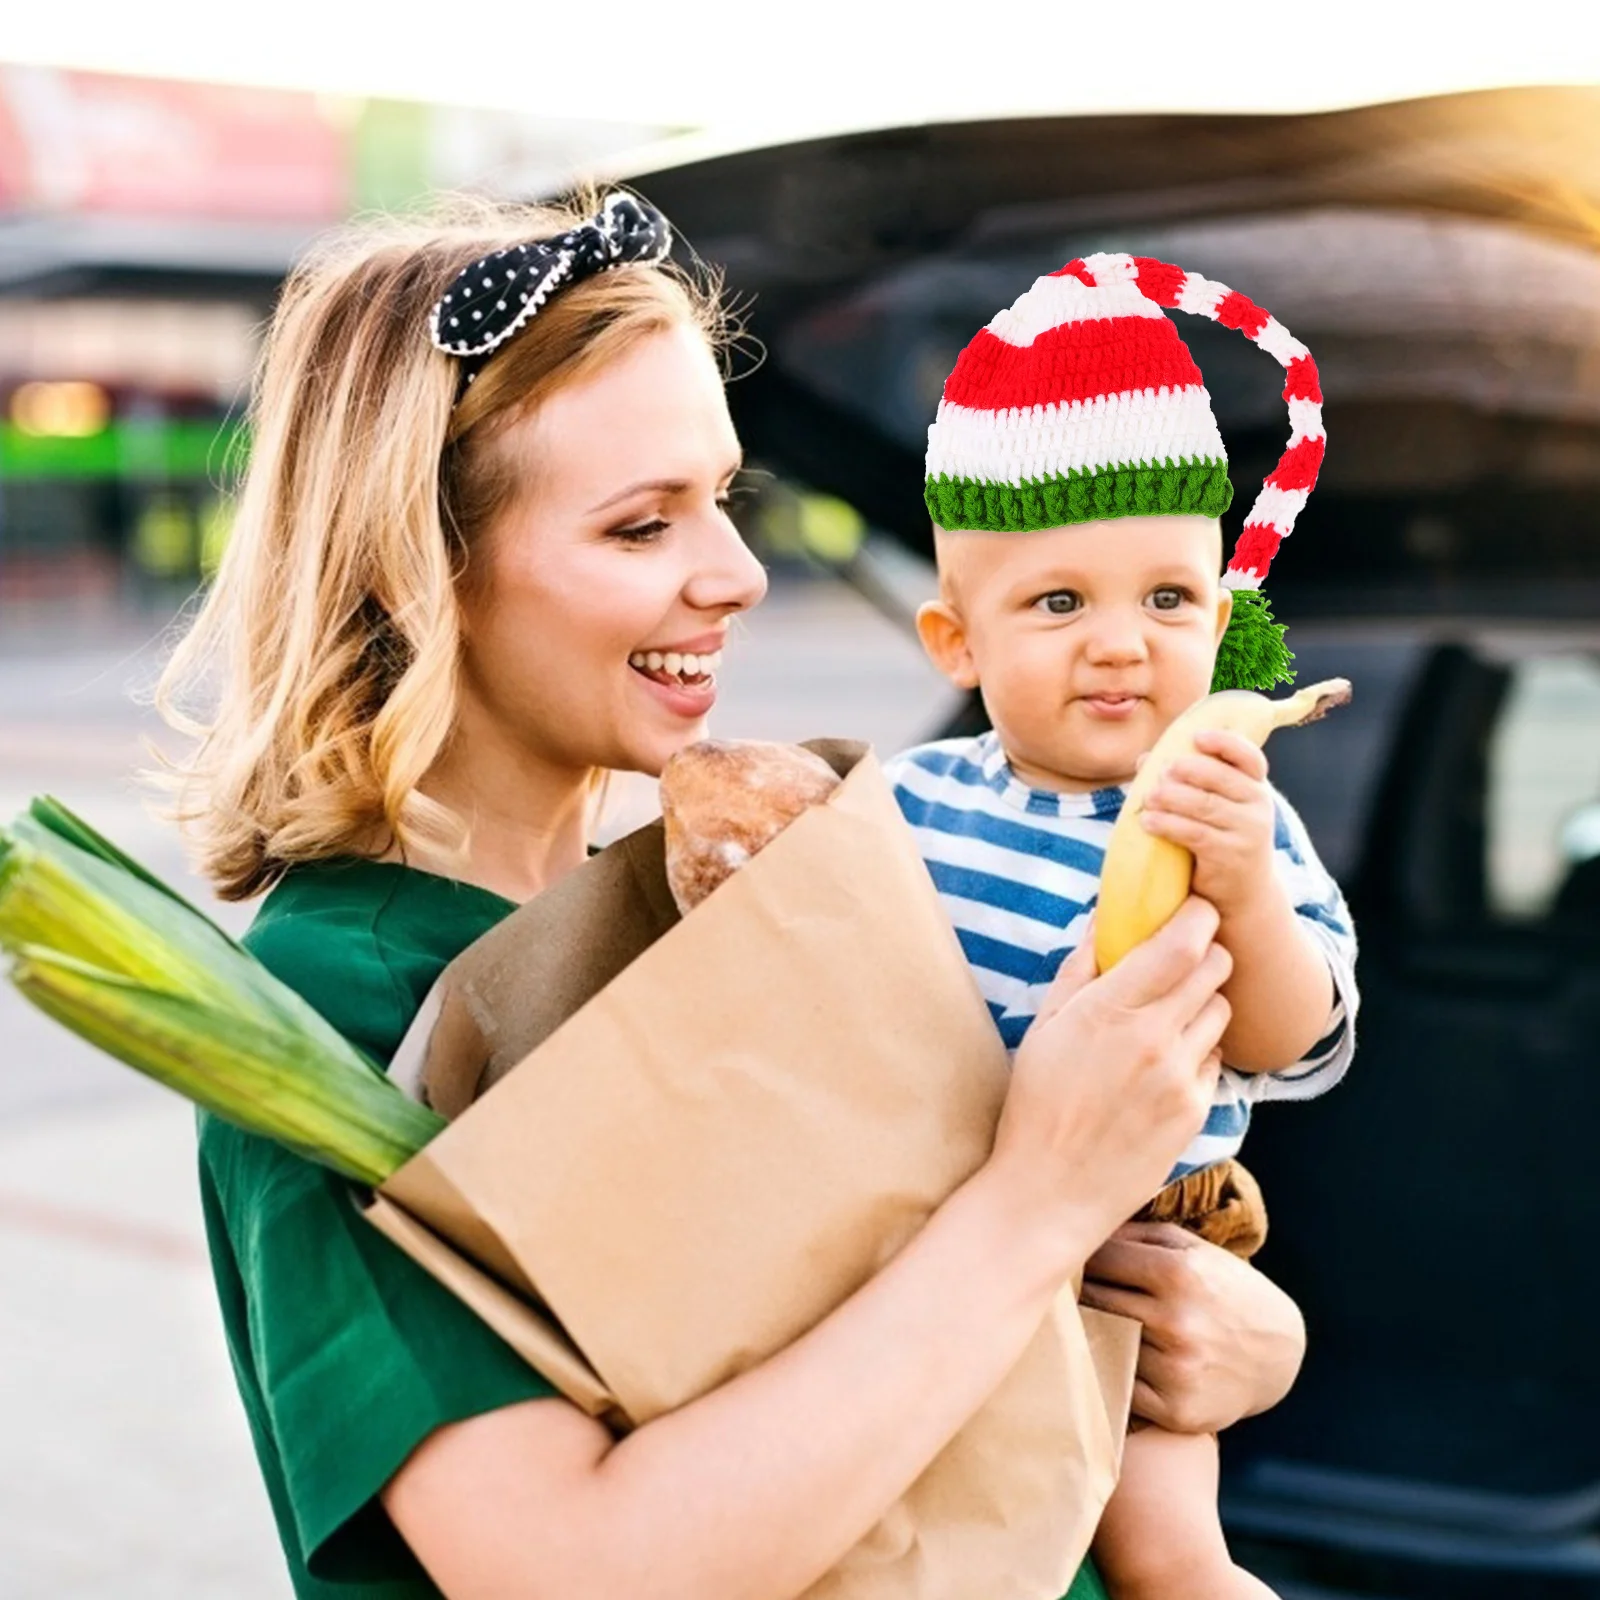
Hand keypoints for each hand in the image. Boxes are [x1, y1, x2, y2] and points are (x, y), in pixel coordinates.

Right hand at [985, 899, 1229, 1273]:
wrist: (1048, 1192)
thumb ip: (1081, 968)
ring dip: (1203, 1002)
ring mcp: (1179, 1077)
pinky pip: (1216, 1059)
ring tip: (1169, 1016)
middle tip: (1182, 957)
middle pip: (1215, 967)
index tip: (1191, 907)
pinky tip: (1165, 1064)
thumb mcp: (1044, 1026)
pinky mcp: (1195, 1111)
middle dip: (1205, 953)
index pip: (1183, 942)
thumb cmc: (1035, 1105)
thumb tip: (1104, 920)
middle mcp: (1153, 1038)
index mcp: (1110, 1010)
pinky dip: (1198, 1051)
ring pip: (1221, 1010)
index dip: (1197, 915)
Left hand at [1079, 1220, 1305, 1432]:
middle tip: (1073, 1292)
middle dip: (1082, 1294)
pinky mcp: (1175, 1409)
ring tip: (1095, 1322)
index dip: (1084, 1259)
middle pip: (1094, 1301)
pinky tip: (1117, 1357)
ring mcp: (1176, 1369)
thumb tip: (1083, 1233)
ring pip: (1101, 1342)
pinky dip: (1111, 1369)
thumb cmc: (1224, 1291)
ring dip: (1093, 1332)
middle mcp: (1177, 1322)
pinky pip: (1117, 1383)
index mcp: (1179, 1274)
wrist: (1279, 1356)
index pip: (1099, 1261)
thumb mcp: (1193, 1249)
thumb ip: (1137, 1234)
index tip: (1078, 1263)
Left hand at [1138, 729, 1276, 917]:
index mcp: (1256, 787)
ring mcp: (1247, 832)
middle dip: (1187, 770)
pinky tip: (1146, 821)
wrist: (1243, 893)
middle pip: (1221, 778)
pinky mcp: (1229, 855)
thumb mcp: (1214, 808)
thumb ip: (1187, 781)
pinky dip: (1167, 824)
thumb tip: (1144, 759)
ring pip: (1204, 805)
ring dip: (1170, 798)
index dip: (1226, 743)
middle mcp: (1258, 806)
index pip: (1250, 758)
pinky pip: (1194, 833)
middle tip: (1162, 772)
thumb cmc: (1221, 840)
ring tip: (1147, 798)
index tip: (1196, 737)